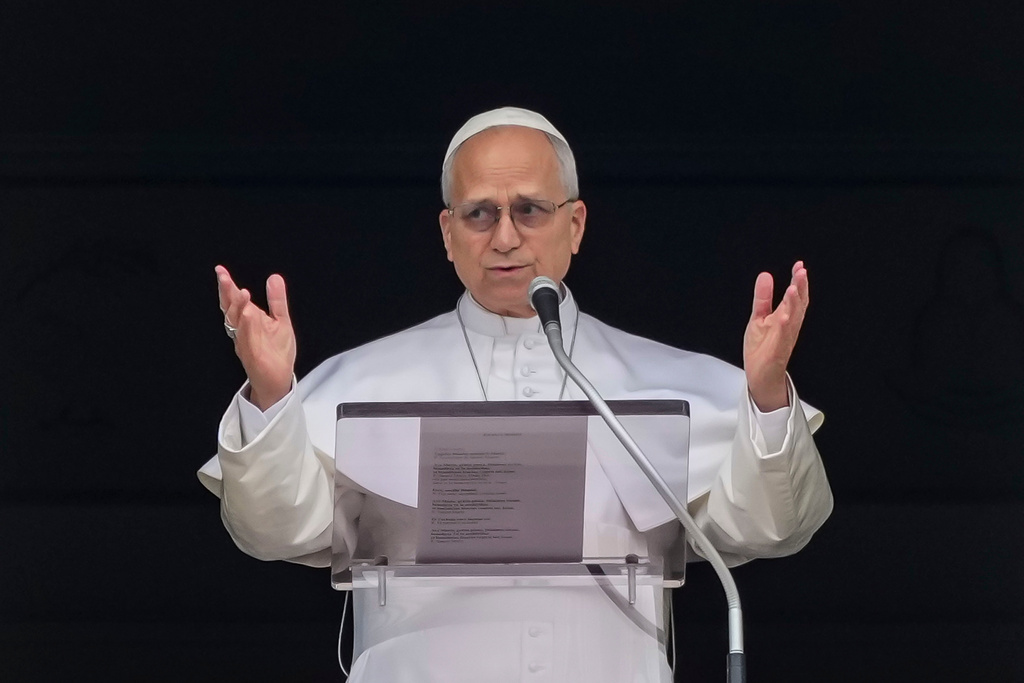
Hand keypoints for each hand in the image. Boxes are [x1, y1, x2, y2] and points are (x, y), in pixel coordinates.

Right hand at [216, 265, 295, 409]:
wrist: (278, 380)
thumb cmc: (277, 352)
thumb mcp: (281, 321)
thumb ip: (276, 300)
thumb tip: (274, 277)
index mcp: (247, 321)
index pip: (234, 301)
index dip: (227, 286)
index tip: (221, 271)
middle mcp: (242, 331)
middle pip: (230, 309)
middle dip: (227, 293)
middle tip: (224, 277)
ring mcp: (245, 343)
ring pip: (237, 324)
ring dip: (238, 307)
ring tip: (242, 292)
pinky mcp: (253, 356)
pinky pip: (247, 340)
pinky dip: (247, 327)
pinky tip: (249, 314)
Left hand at [743, 261, 808, 411]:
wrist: (760, 376)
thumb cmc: (762, 348)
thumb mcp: (759, 317)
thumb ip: (763, 297)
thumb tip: (766, 275)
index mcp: (785, 317)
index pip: (795, 296)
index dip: (798, 281)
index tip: (799, 266)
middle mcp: (788, 327)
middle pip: (798, 305)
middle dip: (801, 288)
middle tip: (801, 272)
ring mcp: (784, 339)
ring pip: (793, 319)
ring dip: (794, 304)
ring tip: (793, 288)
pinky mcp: (777, 351)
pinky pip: (782, 338)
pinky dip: (784, 327)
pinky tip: (784, 316)